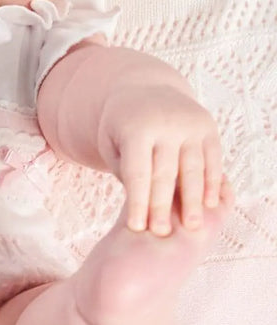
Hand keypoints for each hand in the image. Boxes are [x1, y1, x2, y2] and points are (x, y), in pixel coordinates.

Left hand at [97, 84, 226, 235]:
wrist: (143, 90)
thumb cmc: (120, 130)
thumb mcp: (112, 146)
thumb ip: (127, 172)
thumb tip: (145, 204)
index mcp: (136, 129)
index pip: (137, 172)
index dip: (138, 201)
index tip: (137, 228)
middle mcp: (166, 124)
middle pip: (165, 172)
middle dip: (163, 205)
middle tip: (162, 234)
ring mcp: (190, 124)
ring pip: (193, 167)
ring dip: (193, 199)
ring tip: (192, 227)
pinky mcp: (207, 126)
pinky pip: (212, 158)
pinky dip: (212, 181)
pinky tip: (209, 204)